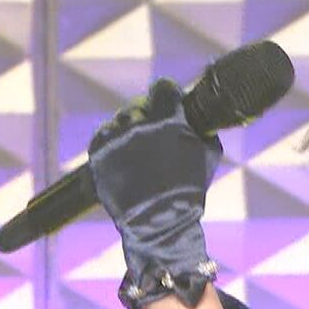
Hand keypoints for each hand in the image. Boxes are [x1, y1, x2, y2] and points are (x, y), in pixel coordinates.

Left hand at [88, 77, 222, 308]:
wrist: (159, 220)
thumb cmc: (190, 188)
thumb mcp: (209, 152)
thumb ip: (201, 127)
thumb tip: (194, 113)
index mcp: (170, 120)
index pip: (163, 88)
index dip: (167, 95)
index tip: (169, 102)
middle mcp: (141, 124)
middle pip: (138, 104)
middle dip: (147, 114)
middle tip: (152, 130)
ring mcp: (117, 138)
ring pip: (119, 119)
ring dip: (127, 128)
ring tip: (135, 146)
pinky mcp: (99, 153)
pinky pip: (103, 135)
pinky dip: (110, 141)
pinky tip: (119, 152)